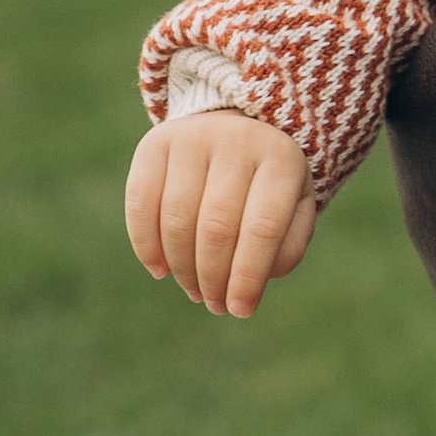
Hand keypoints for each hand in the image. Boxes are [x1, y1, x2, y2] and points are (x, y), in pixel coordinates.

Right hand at [125, 110, 317, 316]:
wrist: (235, 125)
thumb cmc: (267, 183)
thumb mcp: (293, 208)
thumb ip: (284, 247)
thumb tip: (248, 287)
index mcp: (281, 158)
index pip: (263, 227)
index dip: (248, 276)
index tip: (240, 310)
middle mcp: (237, 139)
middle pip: (216, 227)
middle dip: (212, 278)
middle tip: (214, 304)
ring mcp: (193, 137)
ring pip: (177, 219)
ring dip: (182, 269)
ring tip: (194, 289)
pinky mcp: (155, 142)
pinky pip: (141, 202)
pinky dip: (146, 245)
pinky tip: (160, 270)